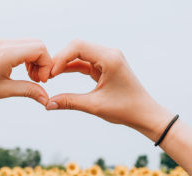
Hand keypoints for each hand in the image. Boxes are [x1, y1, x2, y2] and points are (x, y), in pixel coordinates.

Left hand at [0, 39, 51, 107]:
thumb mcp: (4, 91)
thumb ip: (28, 91)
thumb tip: (46, 98)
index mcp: (6, 53)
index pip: (39, 49)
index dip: (46, 66)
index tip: (40, 82)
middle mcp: (4, 44)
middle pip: (37, 44)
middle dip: (42, 63)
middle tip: (37, 81)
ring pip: (29, 45)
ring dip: (35, 61)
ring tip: (30, 79)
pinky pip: (19, 47)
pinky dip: (26, 59)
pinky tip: (21, 73)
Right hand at [46, 40, 174, 140]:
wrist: (145, 114)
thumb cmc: (125, 109)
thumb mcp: (95, 106)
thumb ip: (70, 102)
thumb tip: (47, 104)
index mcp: (109, 58)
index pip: (78, 46)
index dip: (60, 58)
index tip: (49, 74)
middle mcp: (109, 54)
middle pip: (77, 47)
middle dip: (60, 59)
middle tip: (46, 75)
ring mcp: (108, 58)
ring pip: (80, 54)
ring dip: (64, 64)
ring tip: (49, 76)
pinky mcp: (106, 66)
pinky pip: (85, 62)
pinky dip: (72, 68)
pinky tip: (58, 75)